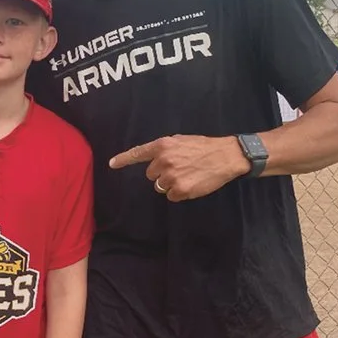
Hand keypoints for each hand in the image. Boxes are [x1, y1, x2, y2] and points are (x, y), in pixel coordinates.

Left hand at [107, 133, 247, 201]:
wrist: (226, 156)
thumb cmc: (204, 147)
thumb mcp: (180, 141)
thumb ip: (165, 149)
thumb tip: (153, 158)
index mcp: (163, 146)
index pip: (138, 153)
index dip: (123, 159)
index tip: (112, 164)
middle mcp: (163, 160)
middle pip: (150, 175)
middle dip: (161, 173)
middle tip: (179, 168)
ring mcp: (171, 176)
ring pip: (160, 186)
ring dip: (170, 184)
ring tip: (187, 175)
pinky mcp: (180, 189)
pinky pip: (171, 196)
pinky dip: (180, 193)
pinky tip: (191, 183)